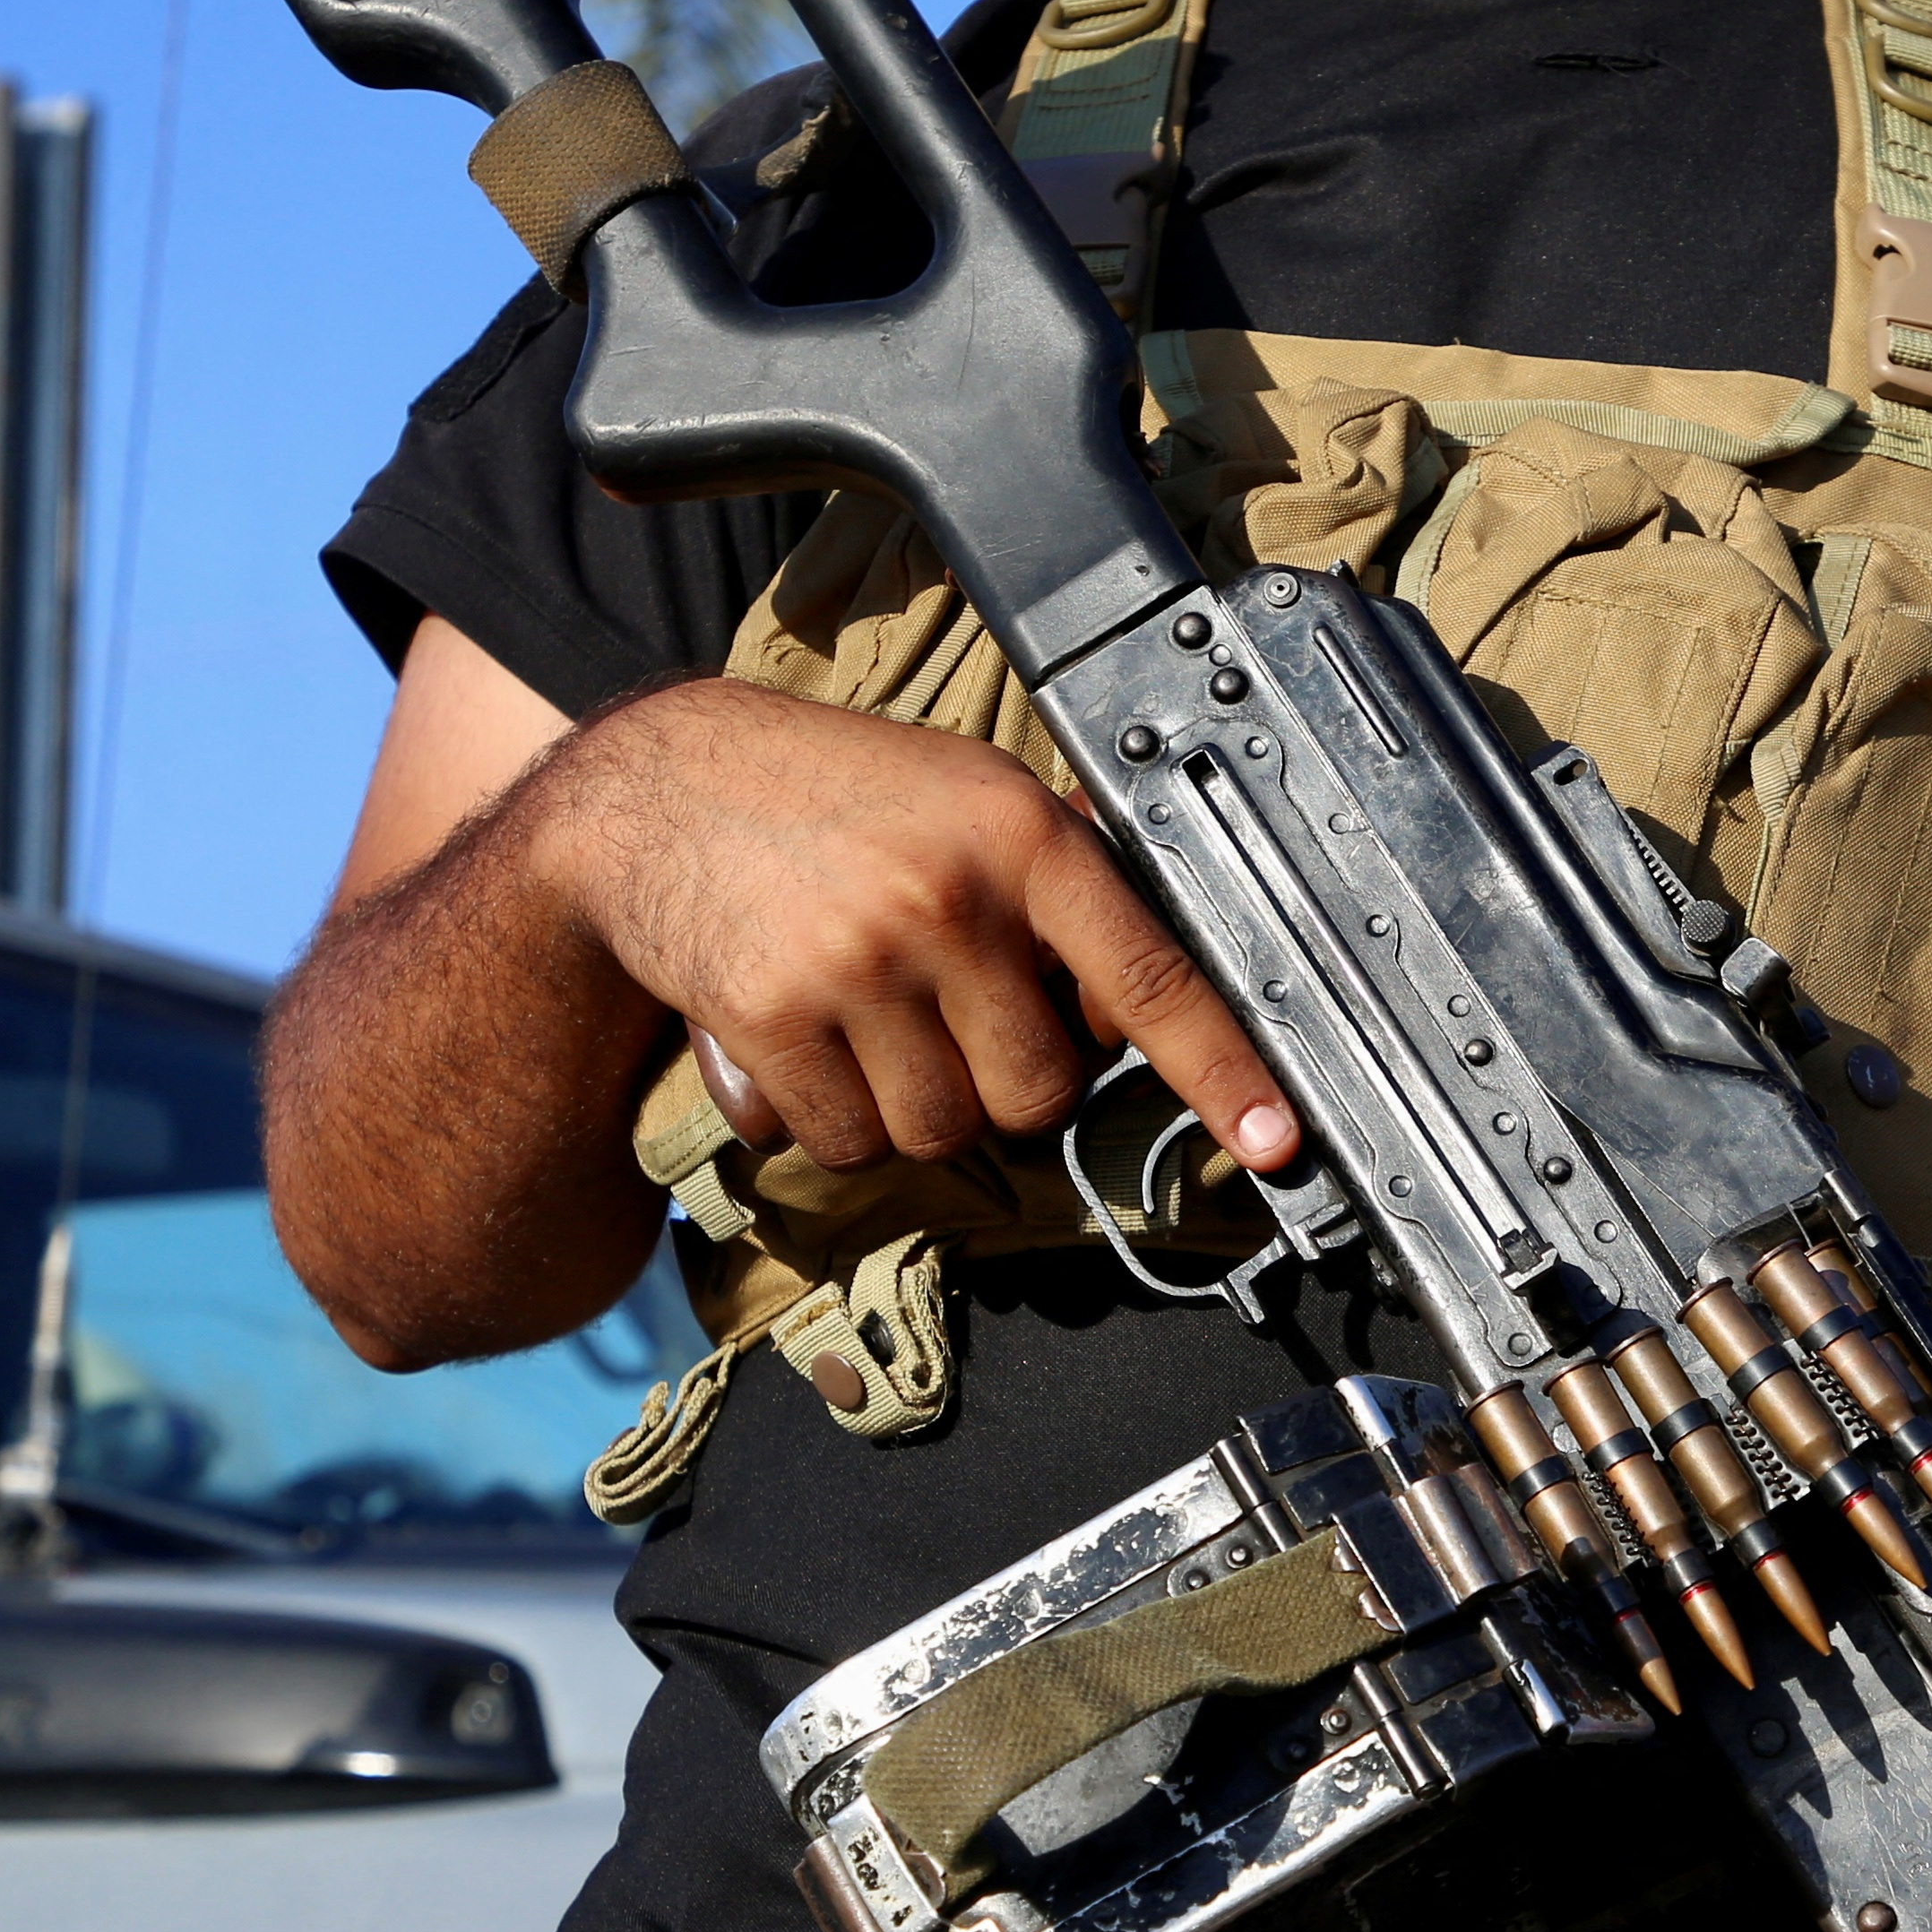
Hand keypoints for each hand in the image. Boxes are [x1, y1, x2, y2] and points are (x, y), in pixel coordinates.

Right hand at [541, 680, 1295, 1175]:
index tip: (1277, 1136)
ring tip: (869, 1016)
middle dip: (1005, 1081)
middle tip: (951, 1014)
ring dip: (913, 1106)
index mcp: (1021, 836)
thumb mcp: (968, 798)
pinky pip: (849, 1142)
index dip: (1221, 1068)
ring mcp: (859, 963)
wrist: (654, 789)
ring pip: (944, 1133)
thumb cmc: (833, 797)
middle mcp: (950, 899)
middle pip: (1041, 1093)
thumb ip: (1059, 890)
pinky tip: (804, 1038)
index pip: (1150, 974)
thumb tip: (1143, 1003)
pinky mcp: (773, 1020)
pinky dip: (832, 1118)